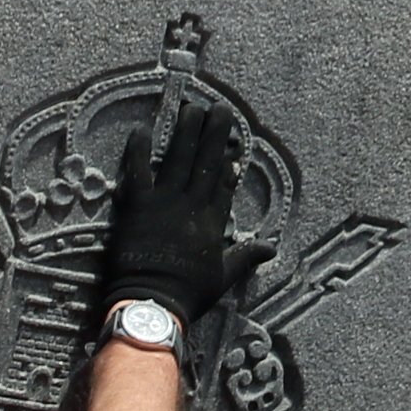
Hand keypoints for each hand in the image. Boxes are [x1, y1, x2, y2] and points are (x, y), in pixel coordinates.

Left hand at [98, 101, 267, 318]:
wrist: (152, 302)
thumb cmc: (188, 293)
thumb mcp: (224, 276)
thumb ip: (246, 257)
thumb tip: (273, 248)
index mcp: (213, 222)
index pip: (224, 186)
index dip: (229, 164)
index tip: (234, 145)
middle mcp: (191, 205)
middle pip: (206, 163)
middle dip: (214, 134)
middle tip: (220, 108)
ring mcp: (164, 203)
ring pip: (177, 160)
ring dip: (185, 132)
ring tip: (192, 108)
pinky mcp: (137, 206)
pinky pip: (137, 172)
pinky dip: (138, 151)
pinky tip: (141, 129)